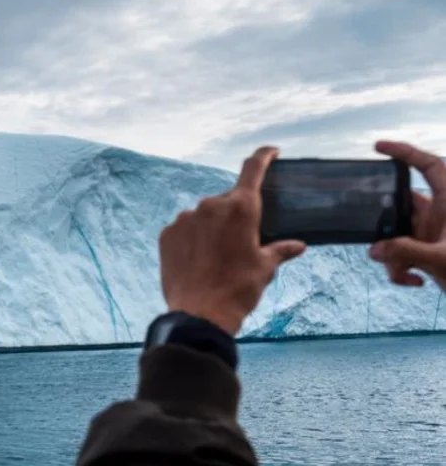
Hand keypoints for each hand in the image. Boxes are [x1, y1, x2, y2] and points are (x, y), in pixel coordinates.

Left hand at [159, 146, 306, 334]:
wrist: (200, 314)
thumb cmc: (238, 289)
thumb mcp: (265, 268)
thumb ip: (280, 250)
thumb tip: (297, 246)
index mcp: (241, 208)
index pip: (253, 168)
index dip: (263, 156)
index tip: (270, 151)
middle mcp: (210, 205)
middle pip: (227, 200)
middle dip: (235, 214)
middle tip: (240, 241)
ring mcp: (185, 218)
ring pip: (203, 215)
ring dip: (211, 228)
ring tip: (216, 258)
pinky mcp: (167, 234)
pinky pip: (183, 229)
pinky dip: (192, 238)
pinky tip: (197, 260)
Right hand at [369, 141, 445, 289]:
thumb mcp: (440, 259)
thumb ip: (405, 252)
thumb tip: (374, 250)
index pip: (430, 166)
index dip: (406, 152)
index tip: (378, 147)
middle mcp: (440, 214)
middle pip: (401, 204)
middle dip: (386, 223)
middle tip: (381, 236)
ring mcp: (430, 233)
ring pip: (396, 233)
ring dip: (393, 255)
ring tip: (406, 271)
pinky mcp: (424, 250)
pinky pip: (400, 253)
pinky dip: (400, 268)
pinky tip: (415, 280)